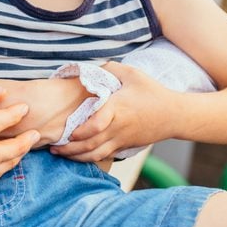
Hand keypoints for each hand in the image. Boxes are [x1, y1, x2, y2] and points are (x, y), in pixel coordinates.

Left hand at [49, 62, 176, 161]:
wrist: (174, 114)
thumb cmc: (152, 91)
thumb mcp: (132, 73)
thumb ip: (109, 68)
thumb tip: (88, 68)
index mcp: (117, 108)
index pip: (97, 125)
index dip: (81, 132)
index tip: (68, 132)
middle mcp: (117, 127)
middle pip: (90, 144)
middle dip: (69, 149)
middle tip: (52, 147)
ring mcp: (121, 139)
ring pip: (96, 154)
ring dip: (76, 157)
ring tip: (59, 153)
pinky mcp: (124, 146)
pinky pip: (104, 156)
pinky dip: (89, 158)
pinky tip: (76, 156)